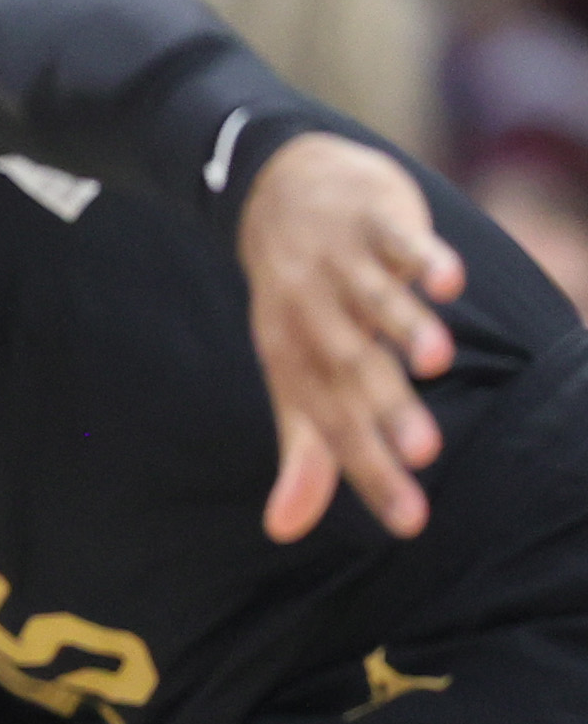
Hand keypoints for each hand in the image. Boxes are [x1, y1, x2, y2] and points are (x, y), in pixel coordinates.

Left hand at [237, 133, 466, 541]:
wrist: (276, 193)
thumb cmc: (300, 304)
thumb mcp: (293, 374)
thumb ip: (305, 449)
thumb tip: (283, 530)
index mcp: (295, 361)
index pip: (333, 426)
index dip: (369, 473)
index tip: (410, 523)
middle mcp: (313, 316)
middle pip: (351, 369)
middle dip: (387, 409)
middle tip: (426, 453)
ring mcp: (340, 266)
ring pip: (373, 301)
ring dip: (404, 328)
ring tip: (438, 363)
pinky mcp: (371, 220)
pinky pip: (396, 240)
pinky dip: (420, 258)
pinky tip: (448, 283)